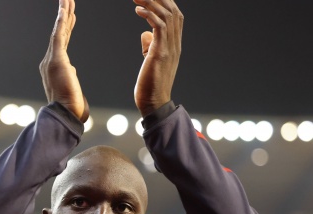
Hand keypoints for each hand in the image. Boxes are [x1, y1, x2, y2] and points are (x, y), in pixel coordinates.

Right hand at [40, 0, 88, 121]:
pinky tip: (63, 9)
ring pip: (59, 31)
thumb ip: (70, 76)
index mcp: (55, 67)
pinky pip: (59, 36)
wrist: (66, 116)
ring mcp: (52, 60)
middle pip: (59, 33)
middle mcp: (50, 61)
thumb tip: (72, 68)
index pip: (62, 42)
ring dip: (63, 13)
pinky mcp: (57, 60)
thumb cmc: (71, 109)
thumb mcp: (72, 89)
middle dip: (65, 15)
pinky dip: (61, 22)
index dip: (66, 27)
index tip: (70, 15)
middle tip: (68, 0)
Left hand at [133, 0, 182, 116]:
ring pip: (167, 15)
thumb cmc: (150, 84)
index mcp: (174, 44)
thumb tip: (145, 33)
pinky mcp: (161, 53)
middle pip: (173, 11)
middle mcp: (175, 43)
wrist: (154, 103)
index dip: (165, 1)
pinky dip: (149, 15)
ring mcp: (170, 48)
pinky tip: (137, 10)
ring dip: (151, 2)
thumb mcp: (151, 59)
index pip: (175, 15)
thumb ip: (150, 45)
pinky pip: (159, 26)